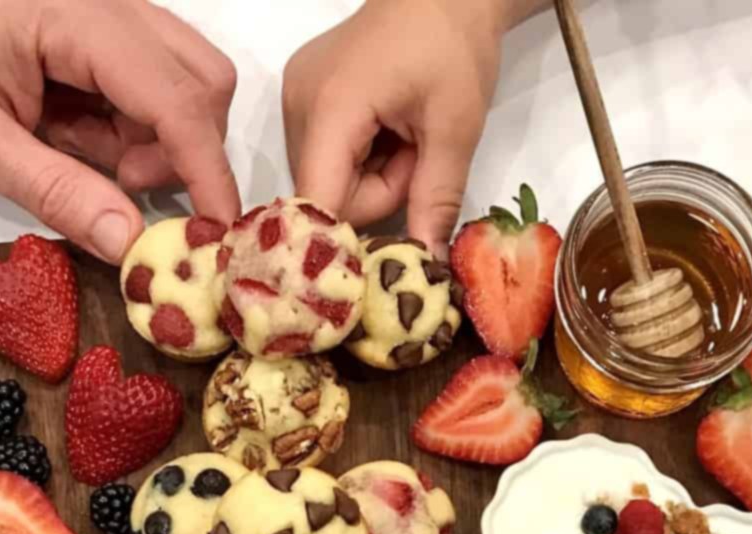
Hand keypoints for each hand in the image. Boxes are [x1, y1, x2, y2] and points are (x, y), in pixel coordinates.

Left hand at [0, 0, 239, 260]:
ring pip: (180, 76)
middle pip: (201, 78)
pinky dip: (130, 122)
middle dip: (185, 150)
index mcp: (75, 17)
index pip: (178, 99)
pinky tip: (76, 138)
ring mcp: (99, 8)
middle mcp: (104, 0)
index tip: (219, 234)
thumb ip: (54, 190)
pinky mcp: (87, 22)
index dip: (208, 171)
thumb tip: (127, 241)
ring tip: (89, 165)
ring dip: (157, 139)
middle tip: (125, 190)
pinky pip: (142, 75)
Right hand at [282, 0, 516, 252]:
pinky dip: (359, 160)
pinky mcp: (303, 99)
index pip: (318, 202)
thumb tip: (424, 267)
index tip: (389, 240)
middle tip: (415, 156)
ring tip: (403, 138)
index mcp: (330, 106)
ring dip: (370, 179)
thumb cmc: (453, 47)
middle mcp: (298, 104)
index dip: (349, 234)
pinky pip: (325, 158)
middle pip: (323, 195)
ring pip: (325, 181)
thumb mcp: (456, 130)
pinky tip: (385, 130)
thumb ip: (436, 202)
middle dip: (375, 195)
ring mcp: (295, 99)